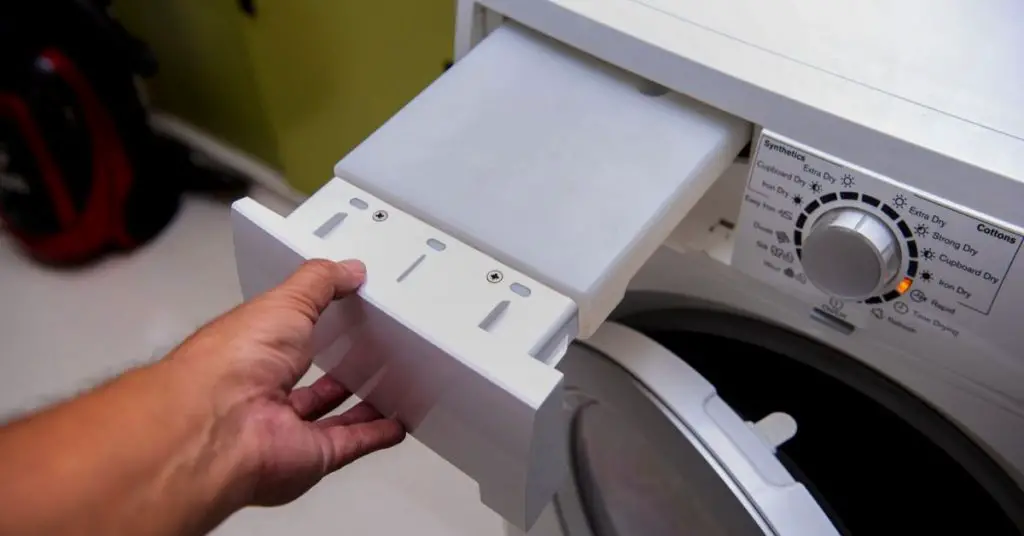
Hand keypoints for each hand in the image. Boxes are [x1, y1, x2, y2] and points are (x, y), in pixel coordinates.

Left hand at [167, 259, 405, 506]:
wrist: (220, 427)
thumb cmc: (235, 360)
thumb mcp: (283, 302)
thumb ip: (319, 283)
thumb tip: (350, 270)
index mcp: (249, 352)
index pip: (281, 336)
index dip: (306, 324)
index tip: (339, 309)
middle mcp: (263, 392)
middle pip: (304, 383)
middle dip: (331, 373)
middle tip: (364, 356)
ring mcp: (286, 428)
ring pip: (327, 416)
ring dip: (356, 408)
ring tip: (385, 390)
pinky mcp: (312, 456)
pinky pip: (351, 444)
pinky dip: (375, 436)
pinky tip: (396, 424)